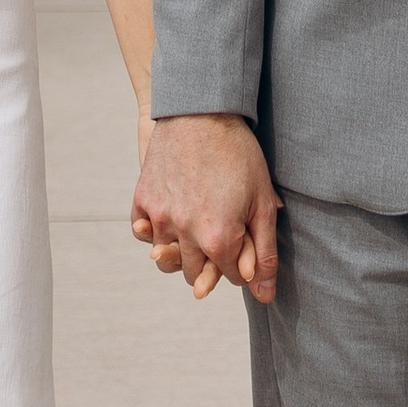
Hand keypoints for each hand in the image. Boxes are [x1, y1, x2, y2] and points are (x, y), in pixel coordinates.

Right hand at [132, 112, 280, 303]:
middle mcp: (185, 233)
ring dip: (182, 250)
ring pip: (167, 260)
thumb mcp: (262, 202)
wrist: (201, 110)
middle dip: (212, 261)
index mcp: (219, 239)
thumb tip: (264, 296)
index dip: (241, 258)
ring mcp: (160, 216)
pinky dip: (154, 232)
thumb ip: (264, 253)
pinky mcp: (143, 198)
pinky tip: (171, 216)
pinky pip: (143, 232)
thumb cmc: (238, 153)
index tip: (242, 234)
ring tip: (195, 225)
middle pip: (197, 274)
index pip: (231, 276)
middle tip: (220, 230)